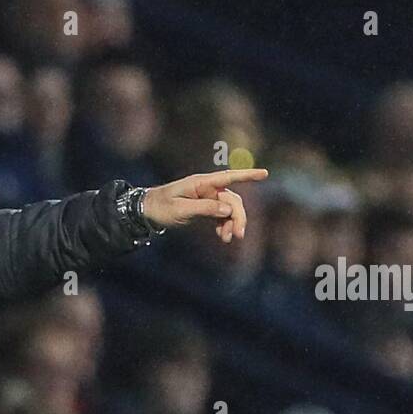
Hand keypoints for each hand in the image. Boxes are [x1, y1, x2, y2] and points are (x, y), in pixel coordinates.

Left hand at [140, 169, 268, 241]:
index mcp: (201, 183)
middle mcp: (207, 188)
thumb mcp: (181, 209)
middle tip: (239, 235)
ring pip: (229, 210)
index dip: (247, 175)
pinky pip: (221, 216)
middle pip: (232, 200)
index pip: (228, 177)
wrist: (147, 212)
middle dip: (238, 217)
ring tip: (228, 239)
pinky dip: (224, 226)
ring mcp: (207, 198)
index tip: (265, 174)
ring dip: (232, 223)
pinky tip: (223, 237)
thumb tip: (226, 210)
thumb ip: (204, 208)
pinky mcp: (205, 208)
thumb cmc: (161, 206)